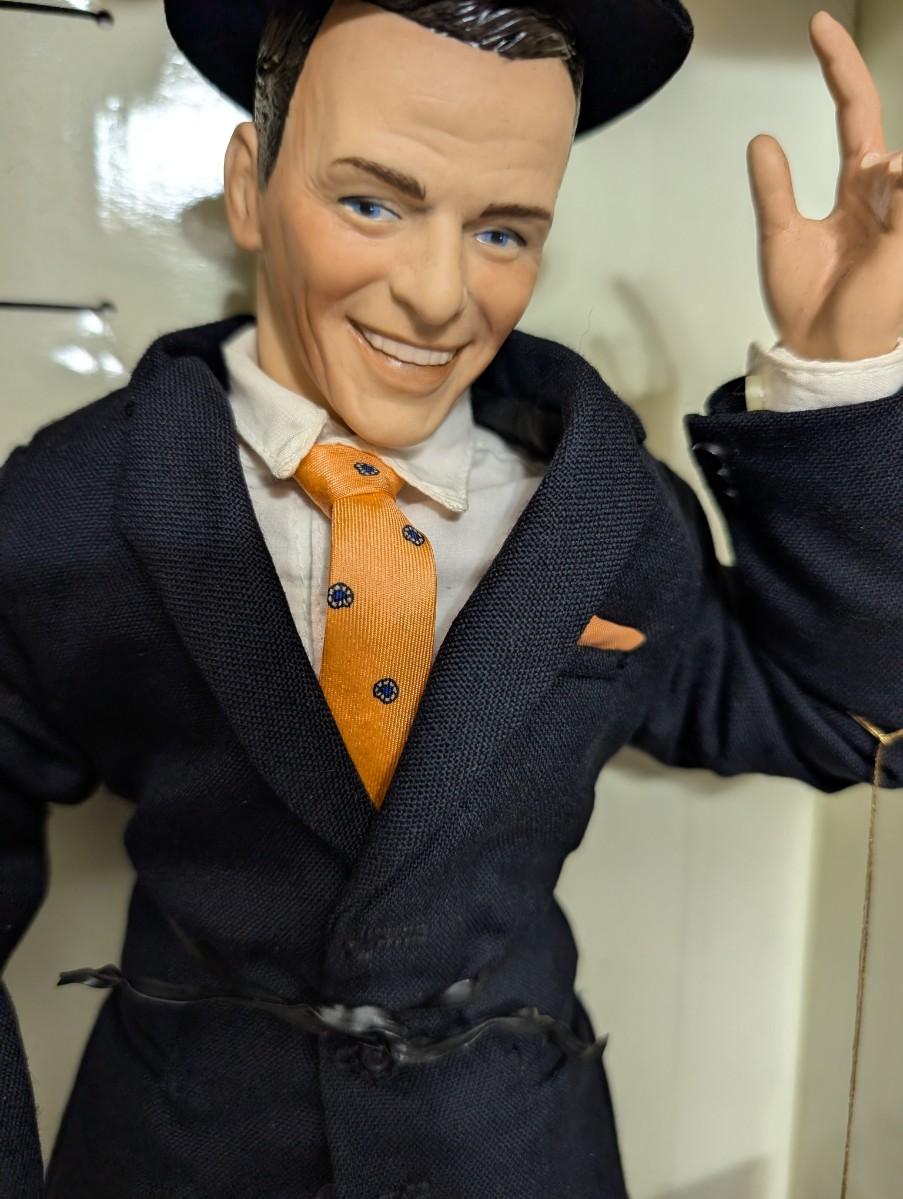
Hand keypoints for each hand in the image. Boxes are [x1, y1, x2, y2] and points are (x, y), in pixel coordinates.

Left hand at [748, 11, 902, 360]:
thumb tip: (762, 138)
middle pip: (870, 127)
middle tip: (817, 127)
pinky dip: (894, 184)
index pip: (856, 113)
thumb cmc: (807, 302)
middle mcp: (884, 193)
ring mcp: (901, 213)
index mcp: (856, 191)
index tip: (818, 25)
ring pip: (891, 161)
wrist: (821, 351)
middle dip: (844, 95)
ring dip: (871, 176)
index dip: (838, 68)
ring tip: (856, 232)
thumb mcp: (780, 236)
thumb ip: (775, 188)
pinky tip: (887, 185)